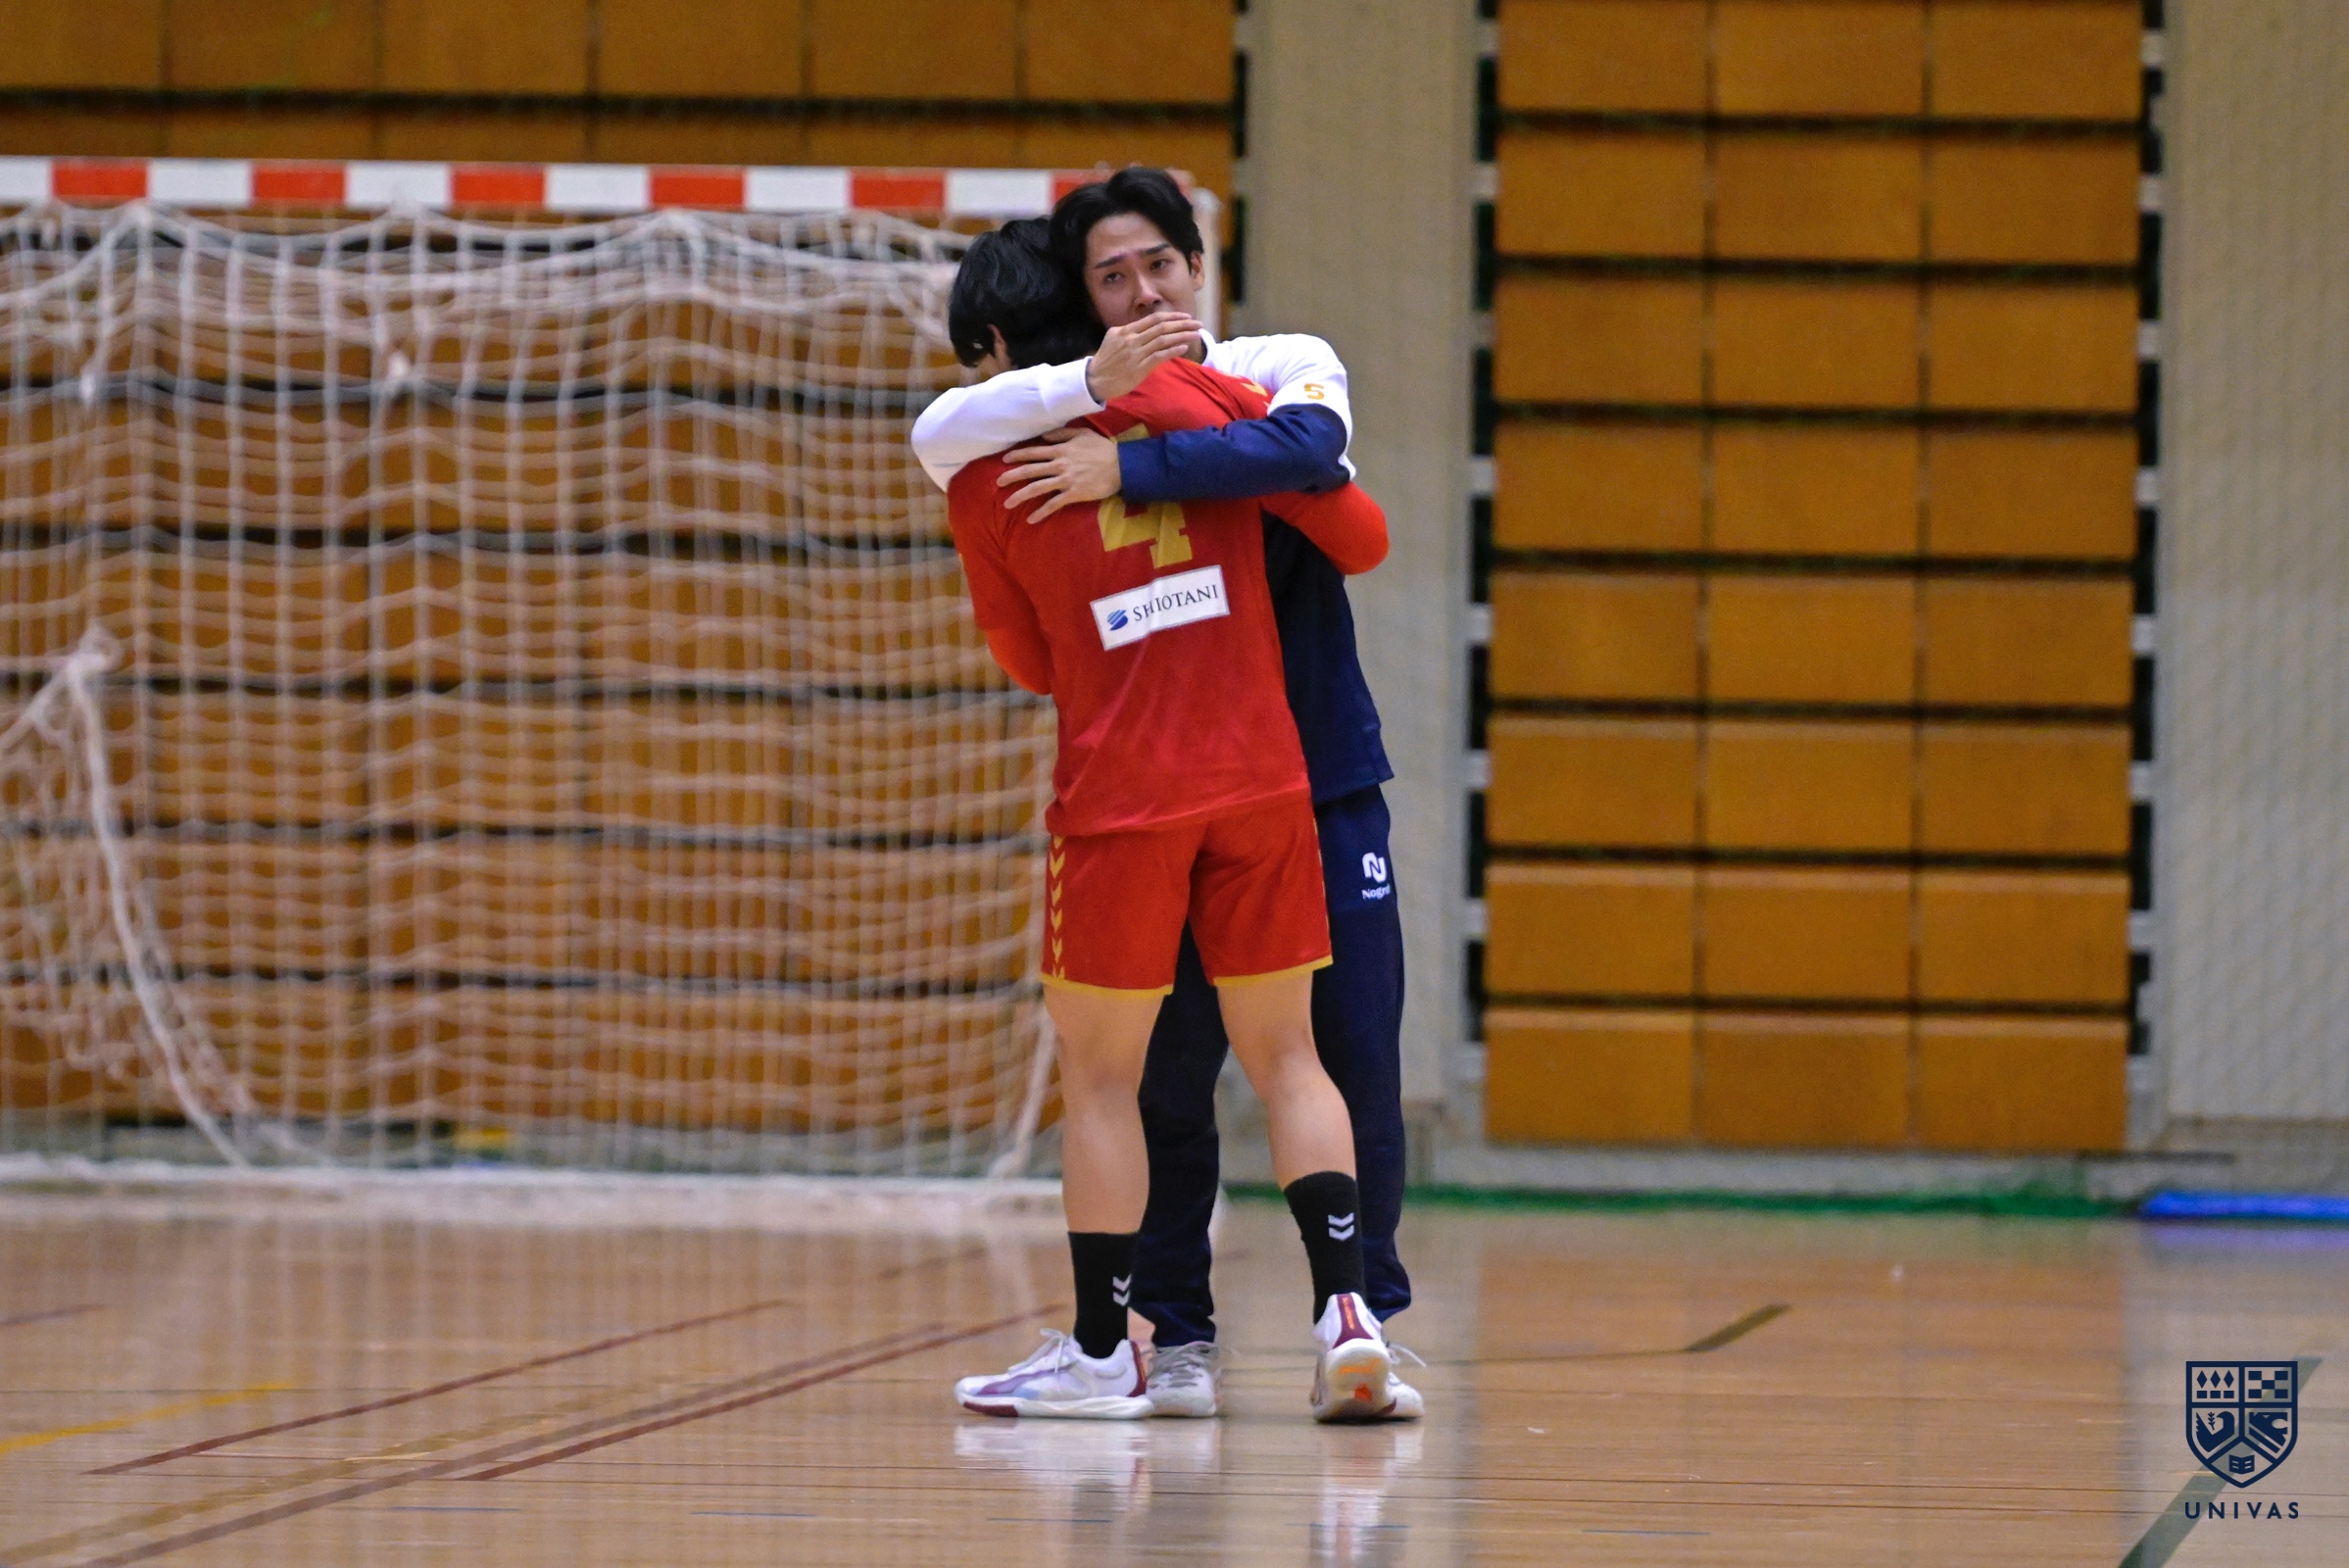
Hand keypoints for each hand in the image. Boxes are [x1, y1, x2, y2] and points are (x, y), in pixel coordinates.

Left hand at [999, 428, 1123, 520]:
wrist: (1121, 466)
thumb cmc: (1103, 448)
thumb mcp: (1082, 433)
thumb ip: (1062, 434)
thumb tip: (1044, 436)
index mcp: (1061, 449)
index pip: (1034, 452)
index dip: (1018, 455)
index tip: (1005, 459)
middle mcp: (1059, 464)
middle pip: (1030, 470)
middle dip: (1012, 476)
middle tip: (998, 482)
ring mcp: (1066, 480)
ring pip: (1037, 488)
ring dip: (1020, 496)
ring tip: (1007, 504)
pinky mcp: (1074, 494)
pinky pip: (1054, 504)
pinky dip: (1041, 512)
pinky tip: (1031, 520)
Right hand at [1083, 312, 1202, 402]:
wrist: (1094, 380)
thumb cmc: (1106, 361)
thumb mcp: (1114, 340)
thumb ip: (1130, 333)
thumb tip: (1148, 329)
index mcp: (1126, 330)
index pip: (1153, 319)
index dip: (1172, 316)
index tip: (1186, 316)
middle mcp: (1131, 339)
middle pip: (1162, 326)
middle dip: (1183, 323)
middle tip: (1198, 323)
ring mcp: (1136, 353)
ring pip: (1163, 339)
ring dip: (1182, 335)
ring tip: (1196, 334)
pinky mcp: (1139, 368)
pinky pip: (1159, 356)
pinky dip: (1173, 350)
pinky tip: (1184, 347)